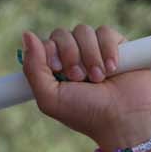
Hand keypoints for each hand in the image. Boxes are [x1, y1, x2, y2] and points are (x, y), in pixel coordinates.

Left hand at [20, 25, 150, 148]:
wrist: (123, 119)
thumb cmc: (86, 114)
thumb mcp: (50, 98)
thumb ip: (33, 68)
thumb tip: (27, 34)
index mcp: (56, 69)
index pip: (46, 43)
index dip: (51, 52)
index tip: (60, 72)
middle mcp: (74, 57)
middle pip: (62, 34)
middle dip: (71, 55)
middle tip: (80, 78)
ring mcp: (96, 50)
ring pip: (83, 31)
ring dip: (90, 56)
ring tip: (99, 78)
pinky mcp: (117, 46)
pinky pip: (105, 32)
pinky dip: (107, 50)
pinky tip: (113, 69)